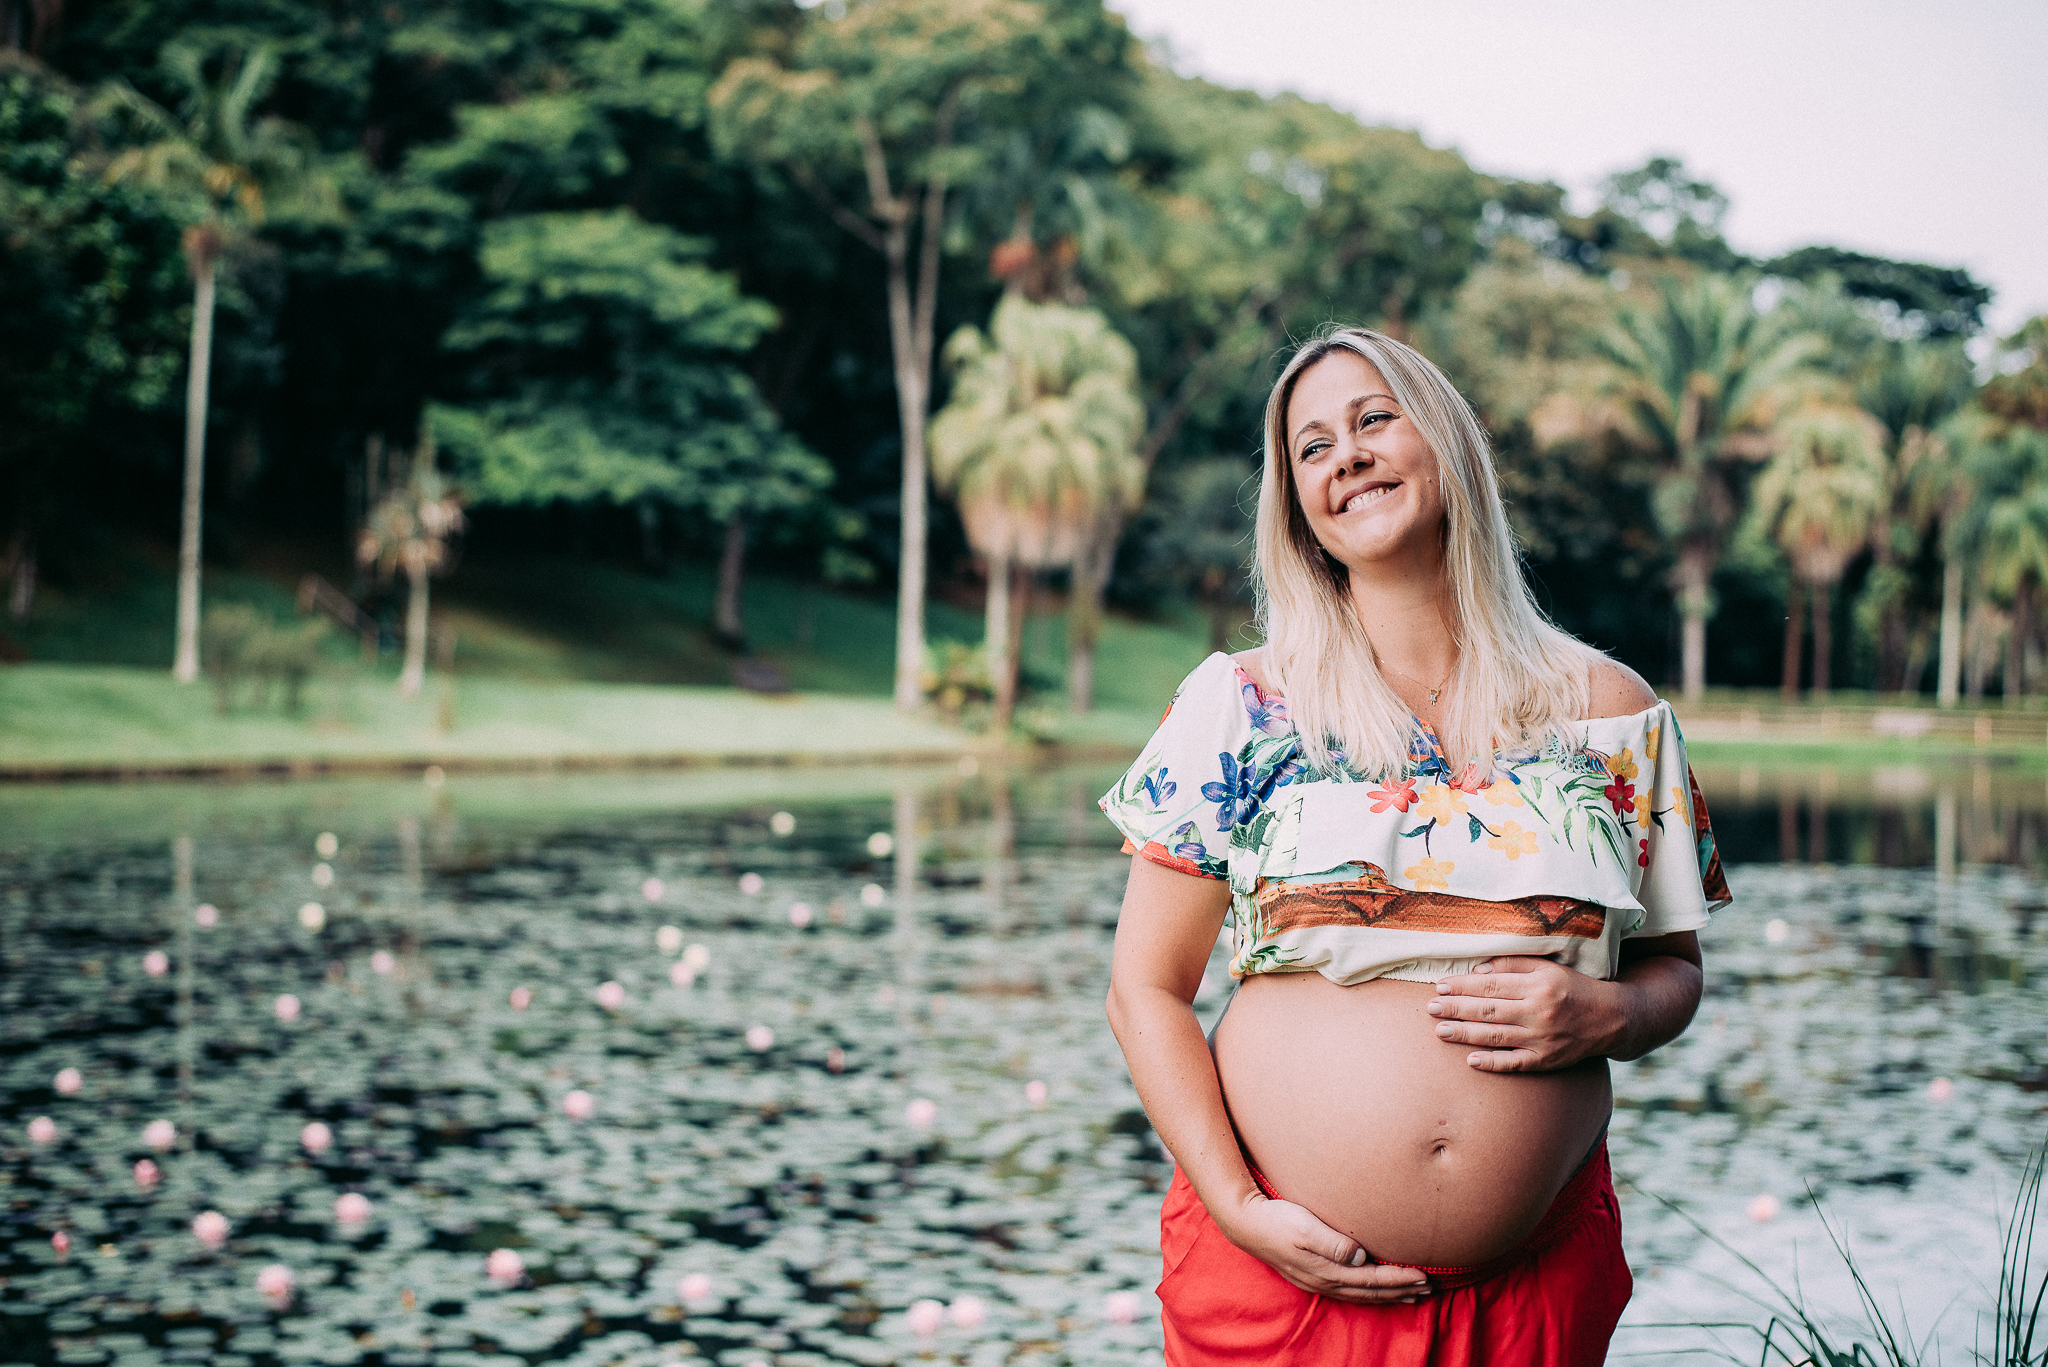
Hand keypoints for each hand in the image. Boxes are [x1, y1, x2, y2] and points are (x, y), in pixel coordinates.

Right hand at [1216, 1193, 1431, 1304]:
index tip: (1425, 1276)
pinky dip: (1368, 1294)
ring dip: (1388, 1295)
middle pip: (1371, 1292)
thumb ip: (1333, 1243)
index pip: (1372, 1279)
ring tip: (1411, 1295)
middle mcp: (1325, 1281)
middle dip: (1401, 1290)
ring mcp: (1317, 1281)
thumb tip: (1361, 1256)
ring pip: (1361, 1295)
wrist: (1245, 1223)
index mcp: (1327, 1270)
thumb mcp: (1304, 1226)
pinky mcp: (1311, 1275)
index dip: (1400, 1279)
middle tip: (1428, 1288)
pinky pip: (1349, 1291)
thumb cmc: (1276, 1219)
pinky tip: (1374, 1291)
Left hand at [1427, 956, 1621, 1072]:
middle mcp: (1539, 1012)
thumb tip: (1478, 970)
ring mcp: (1542, 1039)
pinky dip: (1492, 1063)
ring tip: (1439, 1031)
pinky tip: (1470, 1060)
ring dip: (1465, 1034)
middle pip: (1488, 1010)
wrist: (1611, 1019)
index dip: (1463, 986)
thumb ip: (1513, 964)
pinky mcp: (1546, 1061)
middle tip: (1430, 1008)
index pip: (1491, 985)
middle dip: (1456, 1009)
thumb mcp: (1547, 967)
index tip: (1440, 985)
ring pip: (1496, 1036)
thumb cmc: (1573, 987)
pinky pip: (1514, 1064)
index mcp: (1539, 985)